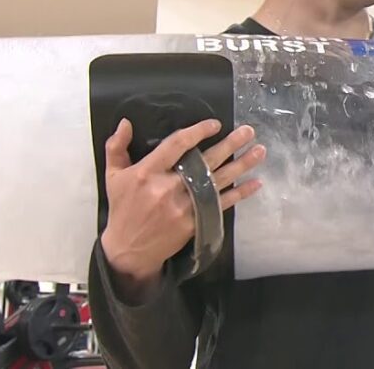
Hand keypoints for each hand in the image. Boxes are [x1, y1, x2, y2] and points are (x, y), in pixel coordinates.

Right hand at [100, 118, 265, 293]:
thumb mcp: (113, 176)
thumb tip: (126, 122)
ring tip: (260, 151)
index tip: (215, 124)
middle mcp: (168, 187)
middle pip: (205, 161)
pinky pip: (222, 204)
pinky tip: (256, 183)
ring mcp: (184, 206)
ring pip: (218, 181)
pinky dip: (240, 193)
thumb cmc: (123, 209)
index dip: (198, 132)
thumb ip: (117, 147)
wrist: (128, 250)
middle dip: (230, 144)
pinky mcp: (194, 221)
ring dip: (242, 165)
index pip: (177, 145)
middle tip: (249, 131)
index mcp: (148, 172)